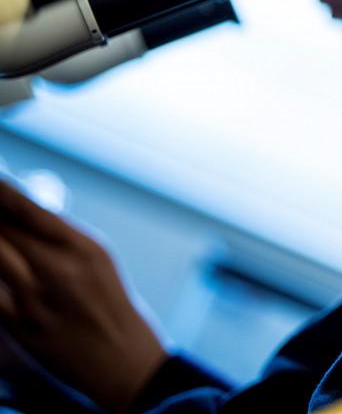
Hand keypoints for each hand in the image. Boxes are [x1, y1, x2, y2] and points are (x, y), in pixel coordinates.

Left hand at [0, 179, 167, 413]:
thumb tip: (23, 212)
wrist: (121, 358)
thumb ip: (61, 236)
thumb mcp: (98, 258)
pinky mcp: (20, 326)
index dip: (2, 191)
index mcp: (84, 247)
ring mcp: (36, 299)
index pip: (30, 209)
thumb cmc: (110, 303)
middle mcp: (59, 269)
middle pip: (4, 231)